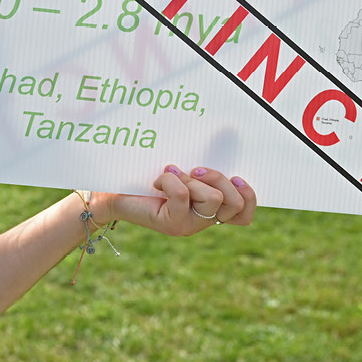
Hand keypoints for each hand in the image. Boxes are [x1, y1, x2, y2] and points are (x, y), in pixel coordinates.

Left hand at [103, 165, 256, 236]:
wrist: (112, 194)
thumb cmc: (145, 178)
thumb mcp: (179, 170)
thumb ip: (200, 167)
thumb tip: (224, 135)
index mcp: (209, 210)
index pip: (244, 215)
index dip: (248, 196)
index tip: (237, 176)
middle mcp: (202, 222)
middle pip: (234, 203)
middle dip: (218, 179)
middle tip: (195, 170)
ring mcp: (188, 226)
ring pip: (212, 199)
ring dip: (193, 180)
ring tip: (174, 175)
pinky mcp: (171, 225)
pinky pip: (183, 196)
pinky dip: (171, 180)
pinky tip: (158, 180)